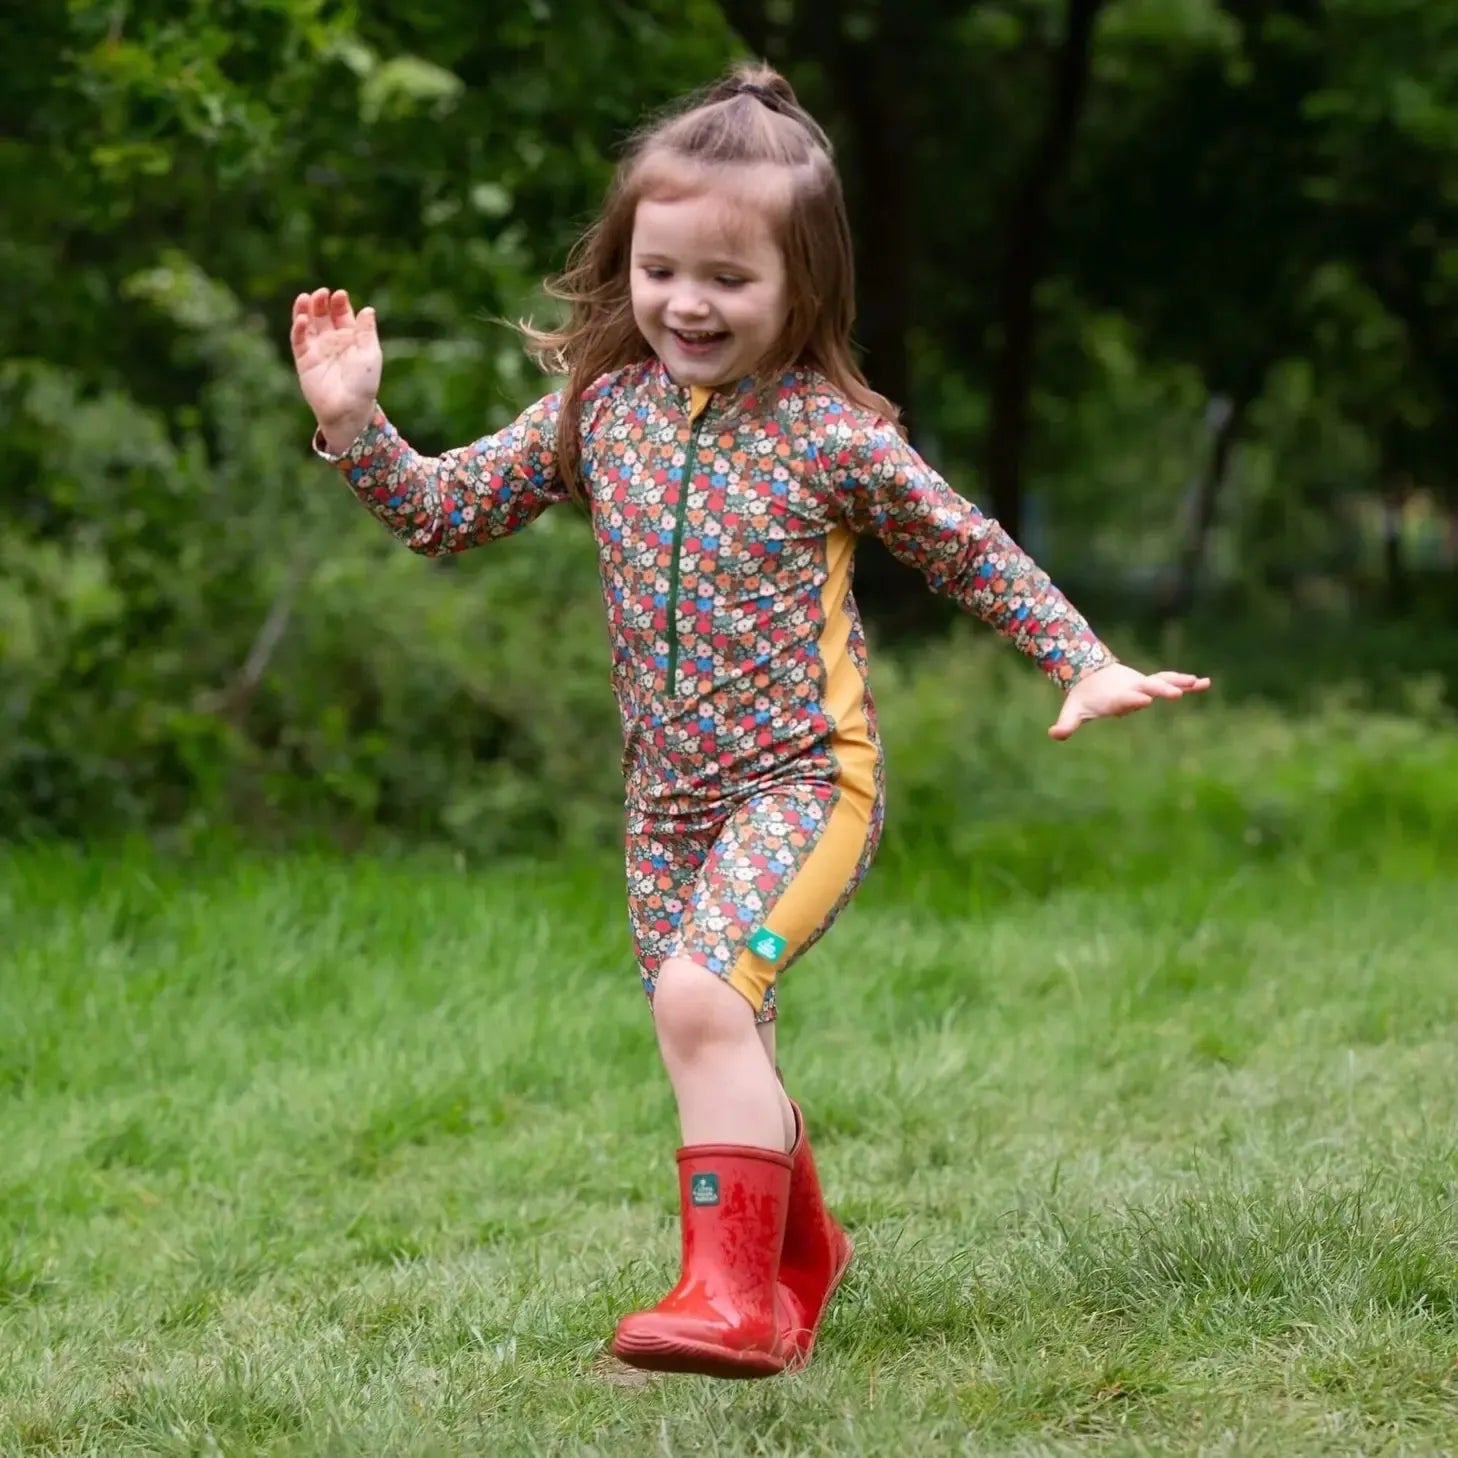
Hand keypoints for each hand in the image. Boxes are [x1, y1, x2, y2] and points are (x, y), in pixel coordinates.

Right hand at [289, 287, 381, 451]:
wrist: (349, 409)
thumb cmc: (364, 384)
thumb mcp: (370, 354)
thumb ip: (367, 332)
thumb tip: (368, 309)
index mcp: (351, 339)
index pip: (342, 314)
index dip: (340, 304)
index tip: (340, 295)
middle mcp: (333, 342)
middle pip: (324, 316)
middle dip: (322, 303)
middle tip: (322, 293)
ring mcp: (317, 350)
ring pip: (308, 324)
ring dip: (306, 310)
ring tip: (306, 298)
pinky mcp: (304, 360)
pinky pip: (298, 340)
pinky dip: (299, 328)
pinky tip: (302, 319)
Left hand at [1049, 663, 1210, 740]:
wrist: (1089, 673)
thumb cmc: (1083, 697)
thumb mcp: (1073, 711)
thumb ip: (1066, 724)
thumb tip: (1053, 734)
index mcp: (1115, 696)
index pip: (1125, 698)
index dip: (1132, 699)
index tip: (1144, 699)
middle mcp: (1131, 687)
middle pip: (1148, 687)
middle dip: (1160, 689)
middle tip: (1174, 693)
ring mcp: (1142, 683)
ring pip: (1162, 681)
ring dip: (1178, 682)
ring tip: (1197, 682)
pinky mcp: (1150, 682)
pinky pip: (1170, 680)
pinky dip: (1185, 682)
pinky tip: (1205, 683)